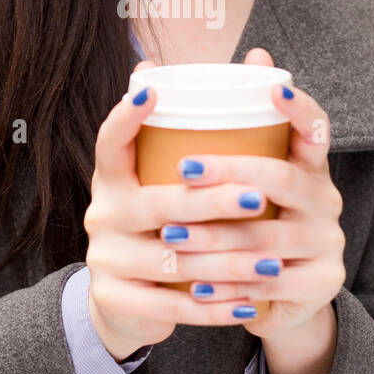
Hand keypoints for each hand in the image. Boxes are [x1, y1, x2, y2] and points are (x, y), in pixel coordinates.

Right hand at [84, 56, 288, 360]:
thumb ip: (180, 143)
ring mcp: (105, 260)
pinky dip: (214, 308)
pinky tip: (248, 304)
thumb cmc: (155, 230)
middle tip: (257, 197)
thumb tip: (219, 65)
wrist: (122, 304)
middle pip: (157, 205)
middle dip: (212, 201)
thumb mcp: (154, 187)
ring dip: (227, 262)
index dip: (124, 117)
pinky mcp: (117, 300)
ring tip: (271, 259)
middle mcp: (102, 215)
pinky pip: (172, 307)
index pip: (108, 142)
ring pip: (173, 261)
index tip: (151, 92)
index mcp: (111, 180)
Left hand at [158, 47, 345, 342]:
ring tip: (171, 235)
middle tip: (184, 168)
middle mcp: (325, 201)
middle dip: (232, 172)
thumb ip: (228, 137)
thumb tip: (192, 64)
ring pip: (268, 239)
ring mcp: (326, 244)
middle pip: (284, 180)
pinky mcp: (320, 285)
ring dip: (214, 238)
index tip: (273, 91)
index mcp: (310, 169)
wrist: (286, 301)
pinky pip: (269, 285)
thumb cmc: (254, 227)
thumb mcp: (246, 185)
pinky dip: (227, 286)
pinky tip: (193, 286)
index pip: (316, 130)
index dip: (299, 109)